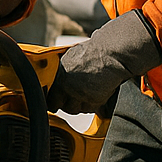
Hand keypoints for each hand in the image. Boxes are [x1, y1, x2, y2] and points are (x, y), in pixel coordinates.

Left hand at [47, 11, 161, 114]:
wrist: (112, 54)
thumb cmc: (95, 52)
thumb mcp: (72, 57)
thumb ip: (64, 70)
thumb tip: (59, 77)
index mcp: (59, 73)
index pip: (50, 96)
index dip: (54, 100)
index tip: (56, 102)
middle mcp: (66, 85)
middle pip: (61, 105)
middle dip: (66, 104)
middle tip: (75, 98)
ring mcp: (78, 94)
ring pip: (74, 109)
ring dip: (80, 105)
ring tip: (88, 94)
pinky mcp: (92, 100)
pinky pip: (89, 109)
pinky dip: (92, 105)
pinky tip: (97, 94)